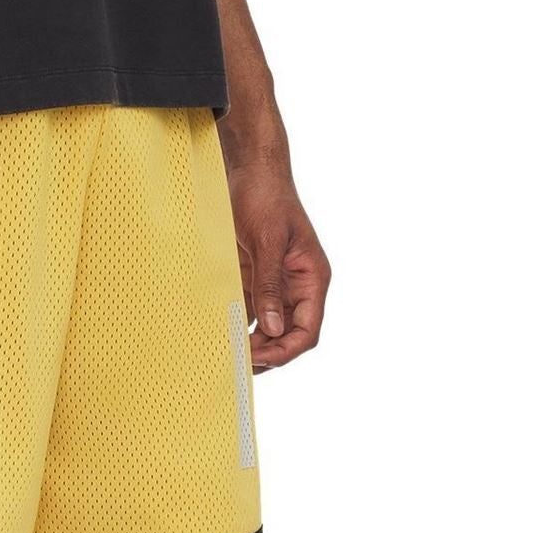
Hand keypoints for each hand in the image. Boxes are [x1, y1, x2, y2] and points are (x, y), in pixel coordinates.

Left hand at [227, 170, 329, 370]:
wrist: (249, 169)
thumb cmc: (265, 197)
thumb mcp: (268, 241)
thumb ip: (270, 286)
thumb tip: (274, 328)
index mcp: (312, 278)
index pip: (307, 330)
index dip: (285, 351)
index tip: (257, 359)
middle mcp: (298, 286)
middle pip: (288, 336)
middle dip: (267, 354)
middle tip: (236, 363)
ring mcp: (277, 285)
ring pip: (269, 330)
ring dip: (251, 345)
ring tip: (228, 355)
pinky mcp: (255, 280)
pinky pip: (250, 313)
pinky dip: (238, 327)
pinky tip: (220, 335)